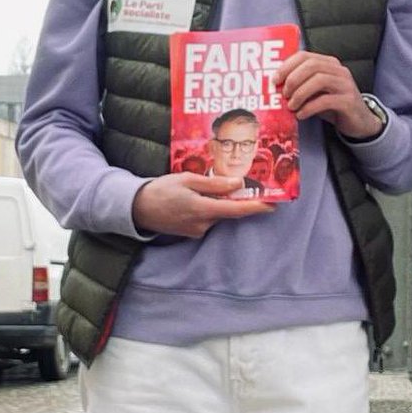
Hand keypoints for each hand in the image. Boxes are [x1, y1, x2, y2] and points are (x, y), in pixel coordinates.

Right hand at [131, 172, 273, 238]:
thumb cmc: (162, 190)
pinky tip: (200, 197)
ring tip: (211, 187)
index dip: (256, 208)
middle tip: (248, 185)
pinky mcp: (191, 232)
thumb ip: (214, 184)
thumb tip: (238, 184)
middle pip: (229, 211)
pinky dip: (210, 207)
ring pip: (218, 214)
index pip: (236, 211)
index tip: (273, 205)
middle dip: (238, 200)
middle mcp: (202, 224)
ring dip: (221, 202)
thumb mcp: (188, 180)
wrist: (137, 209)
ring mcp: (196, 231)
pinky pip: (208, 218)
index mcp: (202, 209)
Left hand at [275, 51, 383, 137]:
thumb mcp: (316, 92)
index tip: (275, 80)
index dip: (287, 66)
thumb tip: (277, 87)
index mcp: (329, 64)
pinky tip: (301, 115)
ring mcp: (345, 85)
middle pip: (312, 65)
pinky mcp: (349, 101)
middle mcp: (339, 70)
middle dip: (293, 79)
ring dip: (300, 93)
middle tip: (283, 94)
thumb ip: (301, 85)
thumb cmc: (333, 105)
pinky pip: (326, 100)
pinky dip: (309, 108)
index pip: (305, 56)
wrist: (359, 122)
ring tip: (291, 106)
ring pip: (319, 80)